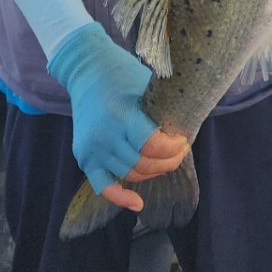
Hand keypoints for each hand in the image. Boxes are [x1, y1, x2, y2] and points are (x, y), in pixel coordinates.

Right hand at [48, 22, 188, 209]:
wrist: (86, 68)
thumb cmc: (121, 72)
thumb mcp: (146, 85)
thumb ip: (161, 110)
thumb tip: (187, 129)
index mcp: (122, 115)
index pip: (153, 146)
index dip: (173, 149)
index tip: (183, 141)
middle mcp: (105, 136)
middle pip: (143, 164)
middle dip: (168, 162)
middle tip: (179, 151)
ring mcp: (92, 149)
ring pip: (130, 174)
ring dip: (151, 172)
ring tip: (163, 161)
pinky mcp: (83, 156)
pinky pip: (102, 186)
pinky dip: (119, 197)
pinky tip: (137, 203)